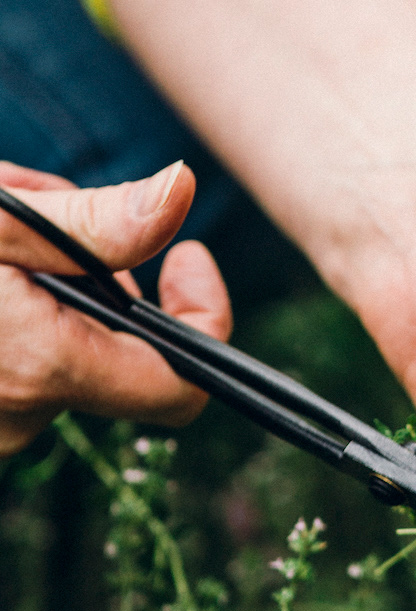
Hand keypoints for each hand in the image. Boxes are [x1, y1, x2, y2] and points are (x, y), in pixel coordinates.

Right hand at [0, 161, 231, 456]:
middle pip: (118, 342)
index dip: (201, 319)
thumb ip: (92, 221)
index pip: (182, 387)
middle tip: (38, 202)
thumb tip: (182, 190)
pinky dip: (15, 309)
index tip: (188, 257)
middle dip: (97, 266)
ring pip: (67, 344)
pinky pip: (21, 364)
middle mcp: (21, 420)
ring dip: (50, 278)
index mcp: (43, 369)